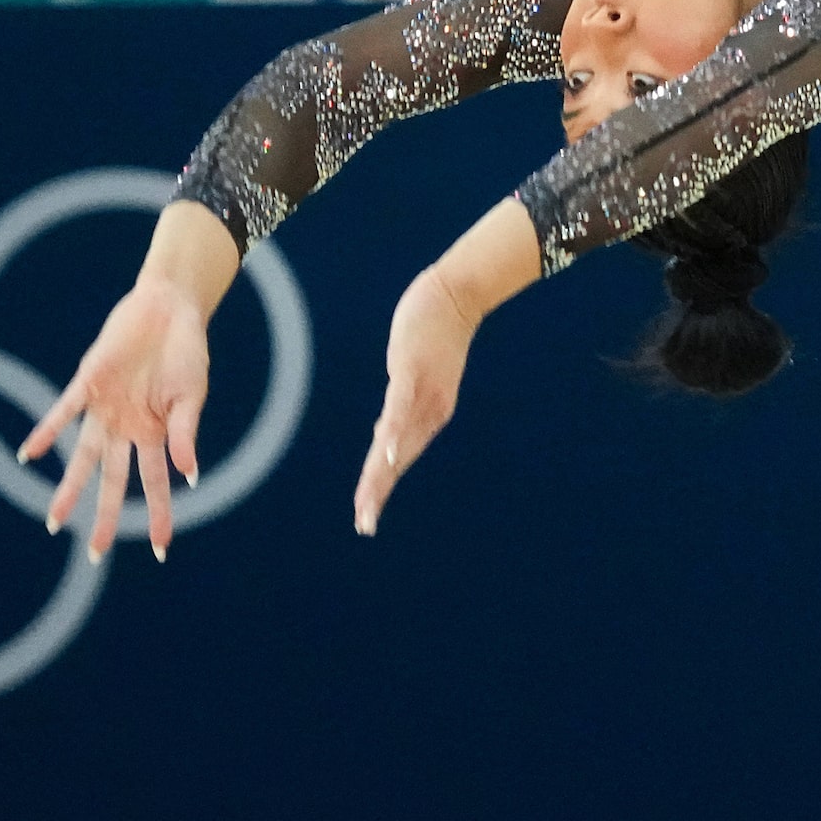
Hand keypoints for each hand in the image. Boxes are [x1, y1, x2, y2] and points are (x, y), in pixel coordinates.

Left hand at [21, 279, 207, 560]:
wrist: (169, 306)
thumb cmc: (187, 352)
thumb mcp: (191, 396)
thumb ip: (185, 434)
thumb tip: (189, 475)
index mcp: (156, 434)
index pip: (156, 484)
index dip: (159, 515)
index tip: (162, 549)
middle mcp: (126, 428)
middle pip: (113, 480)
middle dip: (104, 517)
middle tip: (94, 555)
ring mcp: (105, 408)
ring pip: (83, 456)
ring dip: (70, 487)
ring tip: (53, 520)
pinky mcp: (89, 382)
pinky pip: (63, 412)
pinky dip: (46, 433)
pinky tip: (27, 455)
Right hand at [353, 267, 478, 535]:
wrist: (456, 294)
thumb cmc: (434, 334)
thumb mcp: (412, 377)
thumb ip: (400, 407)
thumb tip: (381, 435)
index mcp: (429, 414)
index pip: (399, 459)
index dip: (381, 488)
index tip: (366, 519)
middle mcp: (428, 410)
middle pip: (396, 459)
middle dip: (377, 494)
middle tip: (364, 526)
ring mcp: (420, 393)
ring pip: (395, 441)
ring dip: (380, 474)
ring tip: (367, 503)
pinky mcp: (411, 372)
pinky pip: (399, 408)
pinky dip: (392, 434)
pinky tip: (384, 455)